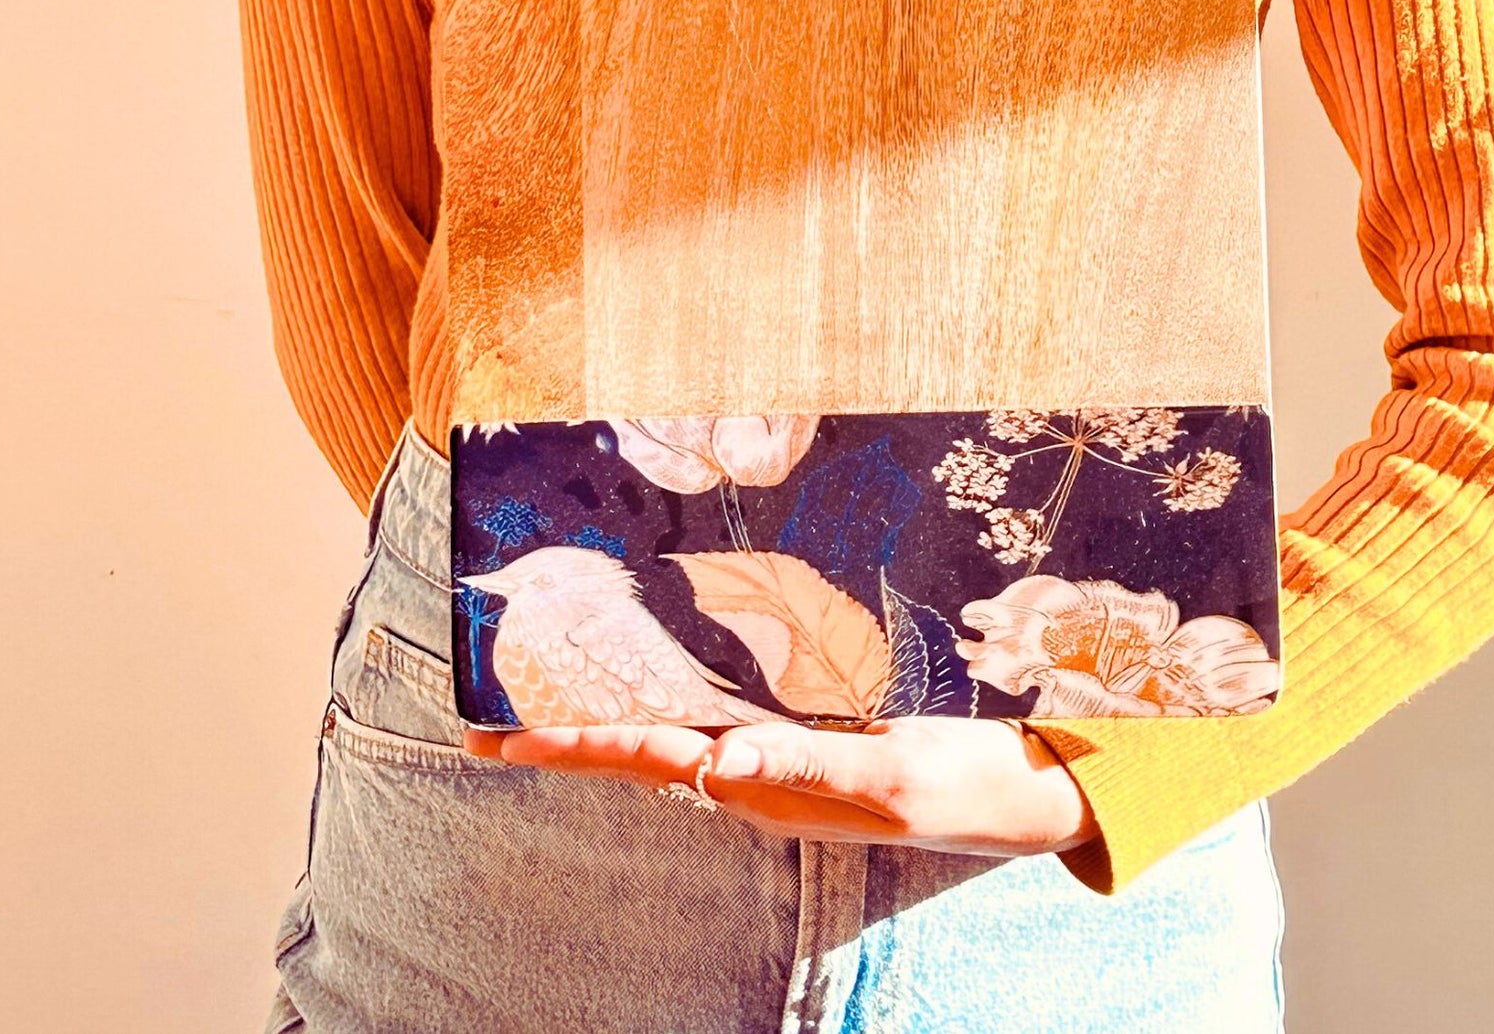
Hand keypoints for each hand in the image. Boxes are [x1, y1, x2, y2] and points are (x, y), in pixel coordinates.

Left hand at [463, 715, 1098, 857]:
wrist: (1012, 796)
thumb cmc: (950, 787)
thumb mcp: (883, 777)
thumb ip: (803, 768)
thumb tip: (716, 765)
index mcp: (762, 787)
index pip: (648, 758)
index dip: (574, 747)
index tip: (499, 743)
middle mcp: (756, 779)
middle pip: (640, 754)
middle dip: (564, 743)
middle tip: (480, 736)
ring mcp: (779, 766)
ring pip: (674, 741)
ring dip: (606, 728)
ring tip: (542, 714)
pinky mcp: (806, 747)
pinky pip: (721, 728)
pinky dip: (673, 708)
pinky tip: (655, 697)